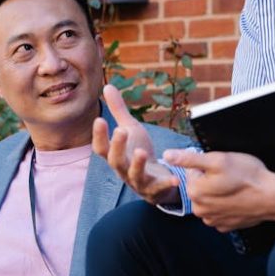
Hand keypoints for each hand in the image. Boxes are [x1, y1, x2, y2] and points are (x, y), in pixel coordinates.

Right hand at [93, 84, 180, 203]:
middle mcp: (123, 170)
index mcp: (116, 155)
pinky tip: (175, 177)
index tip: (99, 120)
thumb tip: (107, 85)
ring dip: (137, 164)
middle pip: (115, 160)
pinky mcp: (155, 190)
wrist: (155, 182)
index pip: (101, 147)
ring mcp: (138, 181)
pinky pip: (159, 188)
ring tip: (141, 152)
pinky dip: (166, 183)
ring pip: (134, 175)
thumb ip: (119, 110)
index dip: (99, 135)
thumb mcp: (130, 130)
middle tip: (121, 130)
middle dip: (117, 146)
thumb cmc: (138, 153)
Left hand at [162, 148, 274, 232]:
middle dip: (211, 180)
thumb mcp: (217, 160)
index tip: (222, 167)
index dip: (207, 166)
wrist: (272, 197)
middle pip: (200, 187)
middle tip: (230, 176)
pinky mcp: (226, 227)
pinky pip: (220, 212)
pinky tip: (238, 199)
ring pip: (210, 200)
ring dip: (218, 193)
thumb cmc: (246, 175)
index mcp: (194, 192)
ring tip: (235, 187)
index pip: (192, 171)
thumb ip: (189, 159)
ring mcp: (213, 220)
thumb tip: (166, 155)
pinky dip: (227, 206)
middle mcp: (199, 210)